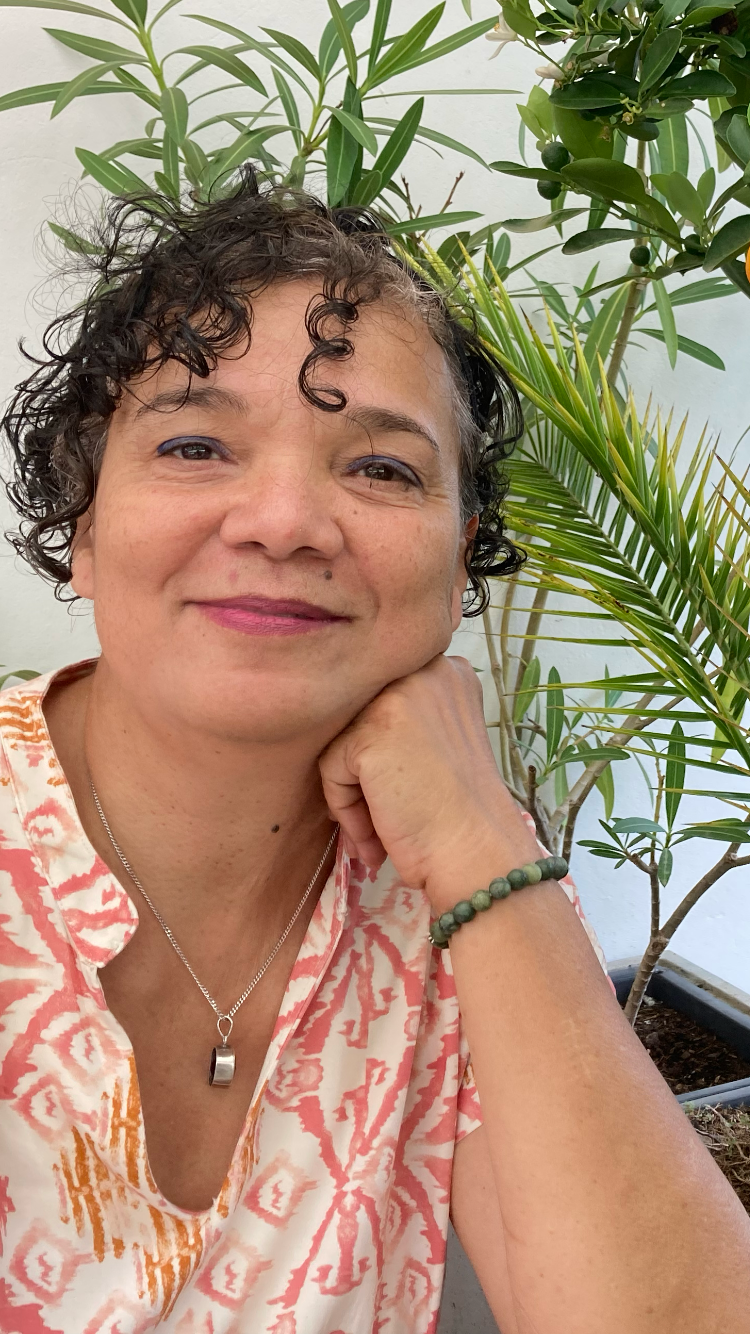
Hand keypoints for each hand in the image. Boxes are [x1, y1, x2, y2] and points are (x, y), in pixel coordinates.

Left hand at [319, 655, 539, 907]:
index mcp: (450, 672)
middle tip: (386, 818)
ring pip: (343, 742)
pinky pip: (332, 768)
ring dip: (353, 795)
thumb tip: (354, 734)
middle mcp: (427, 671)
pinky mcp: (372, 732)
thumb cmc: (463, 815)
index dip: (384, 750)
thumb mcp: (444, 743)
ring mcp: (399, 697)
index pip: (384, 697)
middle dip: (364, 771)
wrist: (477, 856)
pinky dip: (345, 809)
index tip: (403, 791)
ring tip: (379, 833)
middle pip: (360, 716)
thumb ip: (408, 724)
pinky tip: (374, 836)